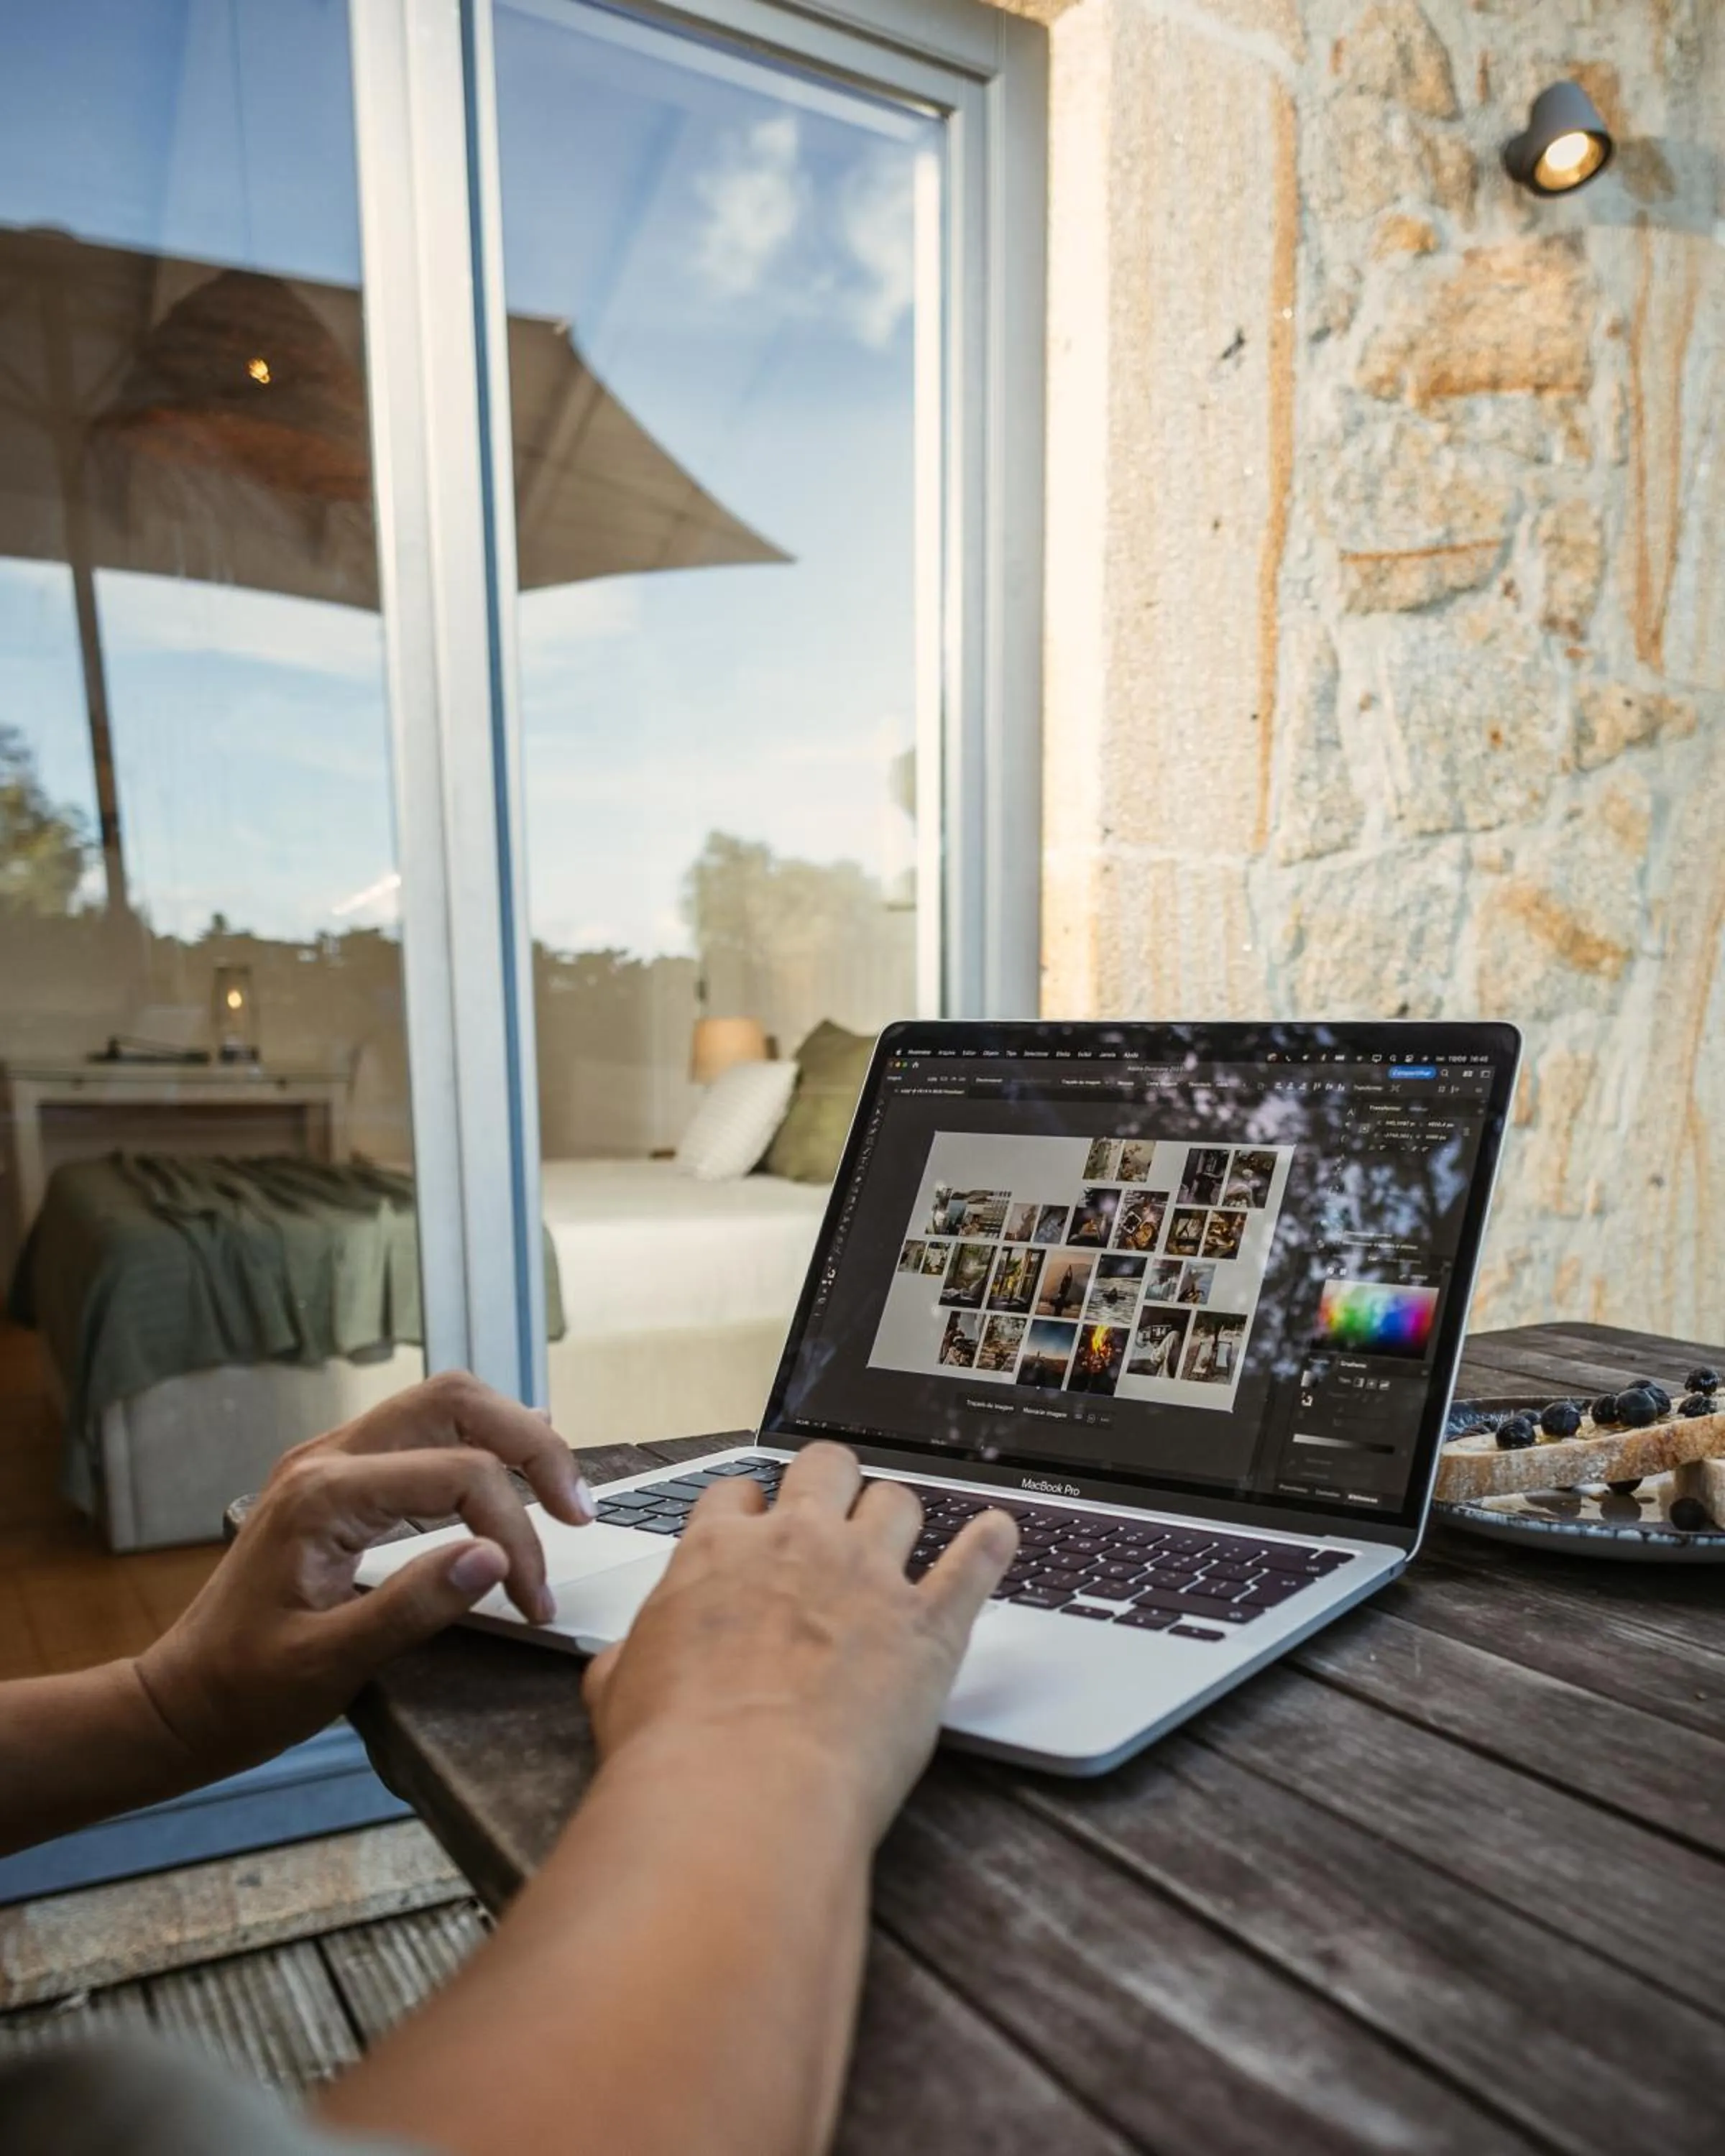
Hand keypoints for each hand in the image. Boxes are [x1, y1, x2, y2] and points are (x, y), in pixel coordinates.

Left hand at [135, 1372, 593, 1782]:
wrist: (179, 1702)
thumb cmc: (243, 1693)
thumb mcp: (327, 1666)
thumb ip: (413, 1606)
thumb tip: (495, 1559)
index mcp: (324, 1496)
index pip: (460, 1476)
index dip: (516, 1534)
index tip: (535, 1599)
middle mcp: (327, 1458)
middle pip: (456, 1400)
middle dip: (531, 1445)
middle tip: (576, 1509)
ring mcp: (329, 1461)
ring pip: (443, 1405)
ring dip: (509, 1439)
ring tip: (556, 1495)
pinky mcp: (338, 1481)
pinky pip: (422, 1434)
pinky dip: (478, 1447)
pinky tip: (511, 1472)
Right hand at [582, 1443, 1016, 1843]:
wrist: (739, 1797)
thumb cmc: (674, 1753)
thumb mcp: (618, 1690)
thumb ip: (631, 1655)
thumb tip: (624, 1660)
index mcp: (718, 1552)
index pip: (738, 1494)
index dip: (751, 1510)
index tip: (759, 1528)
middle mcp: (797, 1545)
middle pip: (824, 1468)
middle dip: (829, 1481)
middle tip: (834, 1507)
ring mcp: (868, 1579)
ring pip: (897, 1503)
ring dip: (898, 1516)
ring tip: (904, 1532)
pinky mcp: (928, 1627)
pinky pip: (975, 1562)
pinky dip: (992, 1543)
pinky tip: (998, 1533)